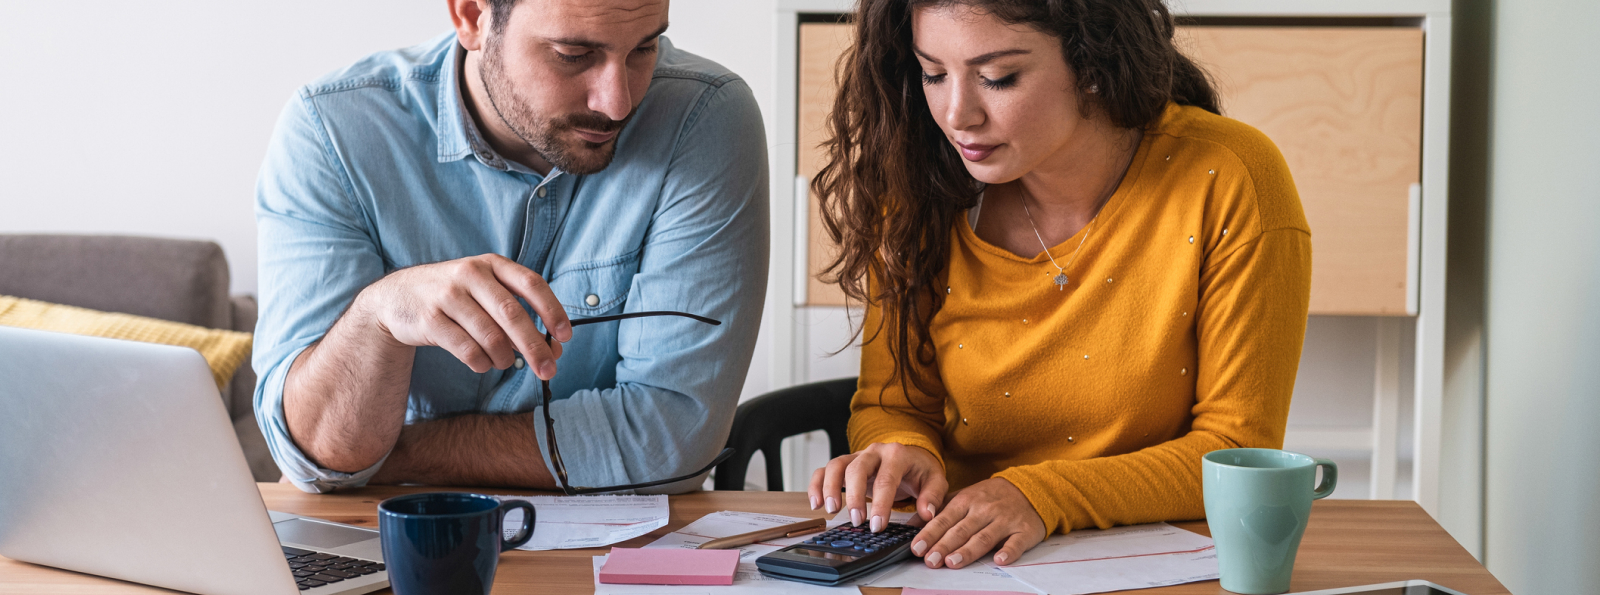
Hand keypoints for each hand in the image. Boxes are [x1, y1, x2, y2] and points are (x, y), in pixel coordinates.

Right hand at [357, 254, 570, 377]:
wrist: (396, 297)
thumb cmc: (454, 297)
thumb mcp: (484, 292)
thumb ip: (517, 315)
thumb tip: (554, 349)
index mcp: (491, 264)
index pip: (531, 283)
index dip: (552, 310)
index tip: (566, 336)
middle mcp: (470, 274)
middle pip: (512, 314)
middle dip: (535, 346)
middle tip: (549, 370)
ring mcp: (447, 296)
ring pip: (490, 336)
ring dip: (505, 358)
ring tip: (505, 362)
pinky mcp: (429, 320)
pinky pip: (467, 350)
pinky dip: (481, 363)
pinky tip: (482, 363)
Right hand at [807, 442, 947, 532]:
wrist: (911, 456)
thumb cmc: (920, 470)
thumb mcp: (935, 480)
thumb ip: (932, 496)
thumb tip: (926, 513)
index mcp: (897, 454)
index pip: (886, 478)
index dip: (881, 503)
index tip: (878, 525)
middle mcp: (874, 452)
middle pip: (857, 468)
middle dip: (855, 497)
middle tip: (857, 521)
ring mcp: (857, 456)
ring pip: (836, 465)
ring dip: (830, 488)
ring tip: (832, 511)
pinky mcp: (845, 464)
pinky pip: (824, 469)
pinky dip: (816, 484)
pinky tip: (816, 504)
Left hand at [910, 477, 1046, 568]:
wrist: (1029, 488)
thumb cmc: (990, 497)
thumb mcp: (963, 497)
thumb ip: (939, 510)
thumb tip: (911, 524)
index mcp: (967, 501)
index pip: (944, 519)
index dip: (930, 534)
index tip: (916, 547)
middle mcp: (984, 510)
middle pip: (961, 530)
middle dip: (944, 546)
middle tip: (930, 560)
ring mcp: (1005, 520)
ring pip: (984, 537)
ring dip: (968, 551)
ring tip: (952, 562)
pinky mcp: (1024, 530)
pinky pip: (1016, 543)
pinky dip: (1008, 551)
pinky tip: (999, 560)